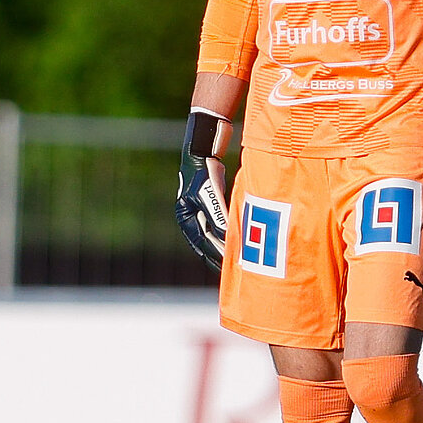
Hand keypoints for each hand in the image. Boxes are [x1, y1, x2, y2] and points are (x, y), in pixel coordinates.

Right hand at [175, 109, 231, 270]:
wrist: (203, 151)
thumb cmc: (205, 173)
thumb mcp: (211, 196)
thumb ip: (218, 217)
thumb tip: (227, 239)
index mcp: (186, 219)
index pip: (202, 243)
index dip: (216, 255)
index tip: (229, 266)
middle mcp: (190, 219)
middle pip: (205, 244)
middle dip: (218, 257)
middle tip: (233, 271)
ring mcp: (198, 214)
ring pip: (212, 237)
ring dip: (222, 248)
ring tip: (236, 262)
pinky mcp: (208, 207)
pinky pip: (217, 227)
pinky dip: (225, 236)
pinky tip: (236, 242)